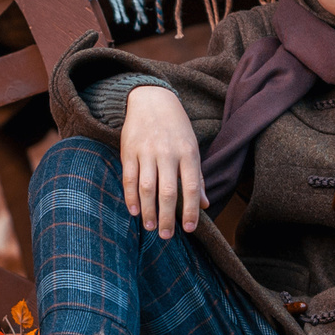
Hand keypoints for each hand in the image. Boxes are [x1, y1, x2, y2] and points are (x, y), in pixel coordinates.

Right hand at [119, 85, 204, 238]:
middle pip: (167, 191)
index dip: (190, 210)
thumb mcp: (192, 147)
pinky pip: (129, 177)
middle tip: (166, 235)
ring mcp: (147, 151)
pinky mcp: (129, 150)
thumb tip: (204, 205)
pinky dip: (131, 196)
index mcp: (187, 153)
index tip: (189, 229)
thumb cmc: (176, 128)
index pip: (190, 187)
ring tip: (149, 227)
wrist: (152, 100)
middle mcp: (167, 153)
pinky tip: (134, 210)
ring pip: (147, 187)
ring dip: (148, 210)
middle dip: (166, 217)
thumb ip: (197, 177)